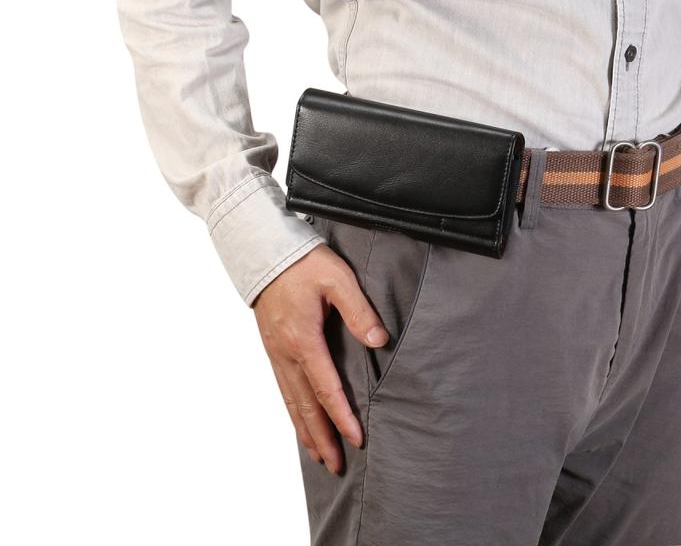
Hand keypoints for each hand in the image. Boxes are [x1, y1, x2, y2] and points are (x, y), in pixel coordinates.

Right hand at [253, 242, 388, 473]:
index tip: (357, 439)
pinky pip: (283, 389)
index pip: (326, 388)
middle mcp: (286, 353)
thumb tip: (378, 340)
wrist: (265, 251)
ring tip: (319, 456)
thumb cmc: (303, 262)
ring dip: (306, 431)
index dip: (342, 417)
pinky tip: (301, 422)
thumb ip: (358, 310)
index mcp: (303, 339)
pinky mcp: (272, 348)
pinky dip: (293, 412)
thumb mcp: (337, 279)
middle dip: (322, 437)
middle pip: (305, 406)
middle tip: (336, 465)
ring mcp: (276, 352)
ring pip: (291, 402)